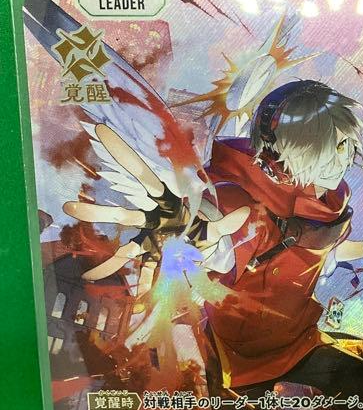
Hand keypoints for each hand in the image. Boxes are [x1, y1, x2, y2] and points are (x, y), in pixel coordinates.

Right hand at [62, 126, 248, 284]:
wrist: (202, 249)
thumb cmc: (202, 231)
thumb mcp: (214, 228)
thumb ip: (227, 222)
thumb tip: (246, 212)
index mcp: (166, 204)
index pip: (144, 177)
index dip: (125, 156)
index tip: (103, 133)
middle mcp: (151, 218)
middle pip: (124, 214)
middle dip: (100, 211)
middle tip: (70, 207)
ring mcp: (146, 237)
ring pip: (122, 240)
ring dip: (103, 242)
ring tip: (74, 233)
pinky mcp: (147, 255)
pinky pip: (129, 264)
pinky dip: (110, 271)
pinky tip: (90, 277)